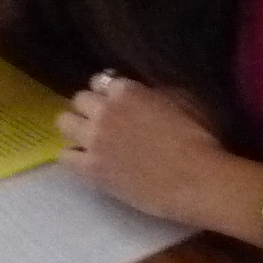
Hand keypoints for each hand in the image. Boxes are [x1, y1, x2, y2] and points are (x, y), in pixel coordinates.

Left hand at [54, 72, 225, 225]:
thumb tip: (144, 89)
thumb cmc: (198, 139)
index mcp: (127, 90)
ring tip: (88, 140)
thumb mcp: (182, 100)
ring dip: (75, 129)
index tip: (115, 105)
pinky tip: (85, 162)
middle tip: (101, 123)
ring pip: (64, 123)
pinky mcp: (90, 168)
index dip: (107, 95)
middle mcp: (104, 110)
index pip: (101, 82)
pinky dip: (72, 157)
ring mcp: (94, 139)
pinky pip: (64, 155)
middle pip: (79, 99)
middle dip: (88, 109)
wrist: (195, 180)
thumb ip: (155, 91)